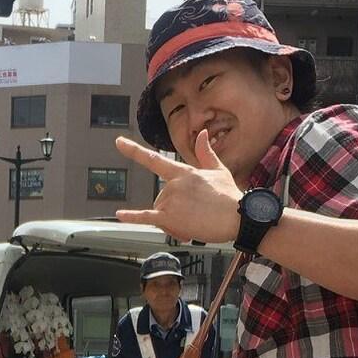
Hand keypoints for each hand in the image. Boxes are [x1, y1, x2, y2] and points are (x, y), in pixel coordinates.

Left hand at [113, 131, 243, 245]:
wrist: (239, 216)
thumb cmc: (230, 196)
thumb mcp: (218, 170)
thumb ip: (205, 153)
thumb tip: (202, 133)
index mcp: (184, 172)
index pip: (154, 159)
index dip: (134, 151)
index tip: (119, 142)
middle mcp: (174, 184)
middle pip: (160, 199)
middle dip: (172, 211)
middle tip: (195, 217)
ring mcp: (171, 200)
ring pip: (159, 212)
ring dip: (171, 222)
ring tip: (194, 224)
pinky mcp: (170, 217)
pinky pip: (146, 217)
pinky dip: (132, 217)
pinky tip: (120, 215)